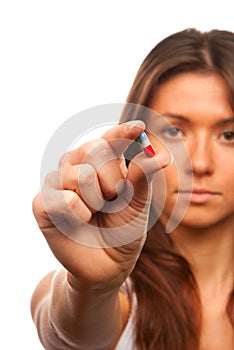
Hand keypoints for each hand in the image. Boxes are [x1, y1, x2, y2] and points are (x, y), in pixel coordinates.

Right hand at [32, 121, 170, 291]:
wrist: (108, 265)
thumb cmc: (123, 231)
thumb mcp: (139, 204)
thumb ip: (142, 179)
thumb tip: (160, 155)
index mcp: (101, 164)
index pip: (109, 139)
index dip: (123, 132)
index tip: (139, 128)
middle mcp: (77, 167)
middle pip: (95, 150)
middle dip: (112, 179)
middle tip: (112, 200)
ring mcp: (58, 184)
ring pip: (80, 173)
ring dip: (96, 198)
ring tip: (95, 213)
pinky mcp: (42, 203)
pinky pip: (65, 198)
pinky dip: (79, 213)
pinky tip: (81, 221)